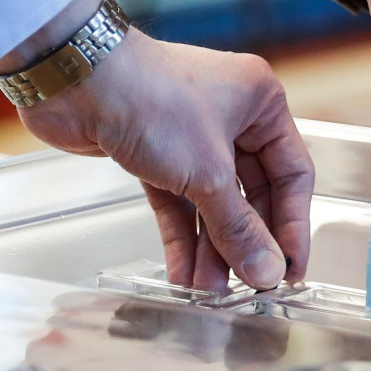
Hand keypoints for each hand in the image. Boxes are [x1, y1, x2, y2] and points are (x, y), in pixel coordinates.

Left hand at [14, 30, 313, 291]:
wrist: (77, 79)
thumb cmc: (150, 97)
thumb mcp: (208, 172)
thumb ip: (238, 227)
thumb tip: (266, 270)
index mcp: (261, 103)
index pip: (293, 175)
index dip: (293, 227)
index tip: (290, 271)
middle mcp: (232, 116)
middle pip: (253, 193)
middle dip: (246, 242)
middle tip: (250, 285)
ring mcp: (192, 135)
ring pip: (212, 203)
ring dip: (211, 248)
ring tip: (210, 290)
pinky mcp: (156, 152)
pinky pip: (178, 202)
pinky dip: (181, 236)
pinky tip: (183, 272)